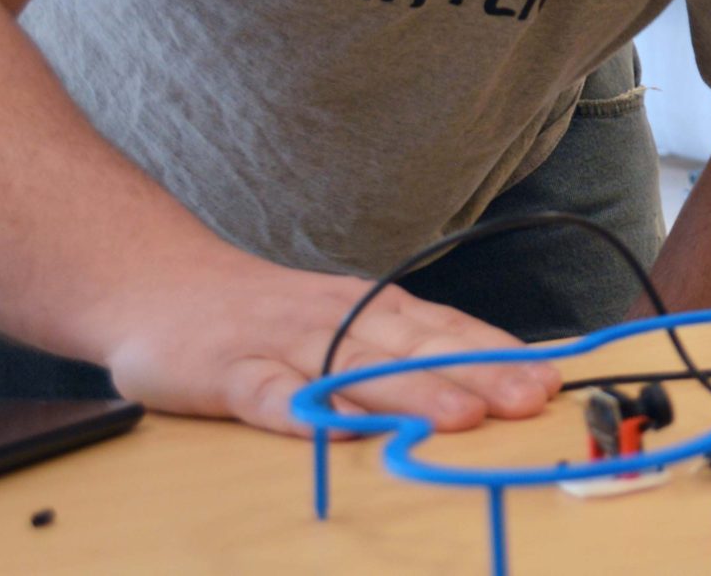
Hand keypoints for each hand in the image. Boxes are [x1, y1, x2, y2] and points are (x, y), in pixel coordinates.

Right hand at [98, 253, 560, 436]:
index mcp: (371, 309)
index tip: (549, 379)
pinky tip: (339, 428)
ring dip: (411, 394)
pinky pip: (270, 393)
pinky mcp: (227, 371)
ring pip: (356, 367)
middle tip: (529, 401)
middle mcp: (337, 319)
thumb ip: (400, 349)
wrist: (161, 283)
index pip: (446, 330)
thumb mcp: (342, 320)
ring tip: (461, 418)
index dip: (498, 354)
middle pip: (415, 349)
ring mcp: (282, 342)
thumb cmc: (268, 314)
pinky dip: (305, 411)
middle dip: (478, 375)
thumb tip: (481, 381)